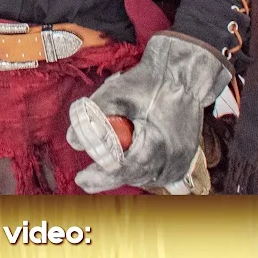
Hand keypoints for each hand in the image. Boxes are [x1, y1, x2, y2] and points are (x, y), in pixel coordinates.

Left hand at [65, 34, 229, 192]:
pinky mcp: (184, 164)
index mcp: (156, 145)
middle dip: (111, 169)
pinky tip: (139, 150)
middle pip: (131, 176)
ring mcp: (180, 165)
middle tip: (100, 151)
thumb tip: (73, 141)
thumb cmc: (149, 83)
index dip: (99, 178)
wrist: (183, 77)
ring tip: (126, 141)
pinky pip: (157, 174)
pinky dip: (143, 166)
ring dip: (128, 167)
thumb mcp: (115, 93)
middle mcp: (171, 162)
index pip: (123, 171)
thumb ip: (91, 117)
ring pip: (144, 177)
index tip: (81, 179)